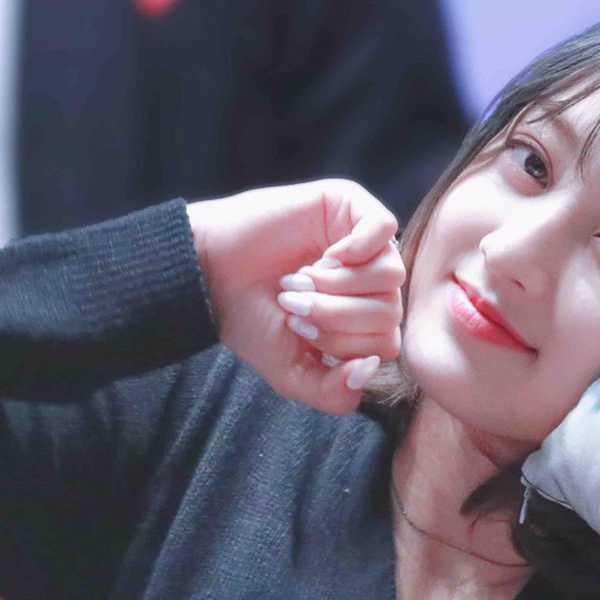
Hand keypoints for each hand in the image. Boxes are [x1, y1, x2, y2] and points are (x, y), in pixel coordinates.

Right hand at [187, 180, 403, 414]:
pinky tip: (325, 256)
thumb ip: (334, 394)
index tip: (298, 327)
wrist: (209, 273)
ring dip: (340, 285)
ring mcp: (363, 242)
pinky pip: (384, 227)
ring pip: (390, 273)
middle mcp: (369, 282)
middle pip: (390, 310)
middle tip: (293, 302)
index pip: (386, 343)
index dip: (343, 344)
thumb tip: (369, 368)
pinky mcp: (349, 205)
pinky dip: (357, 249)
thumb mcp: (291, 373)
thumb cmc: (250, 320)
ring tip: (301, 279)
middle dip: (336, 315)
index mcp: (362, 319)